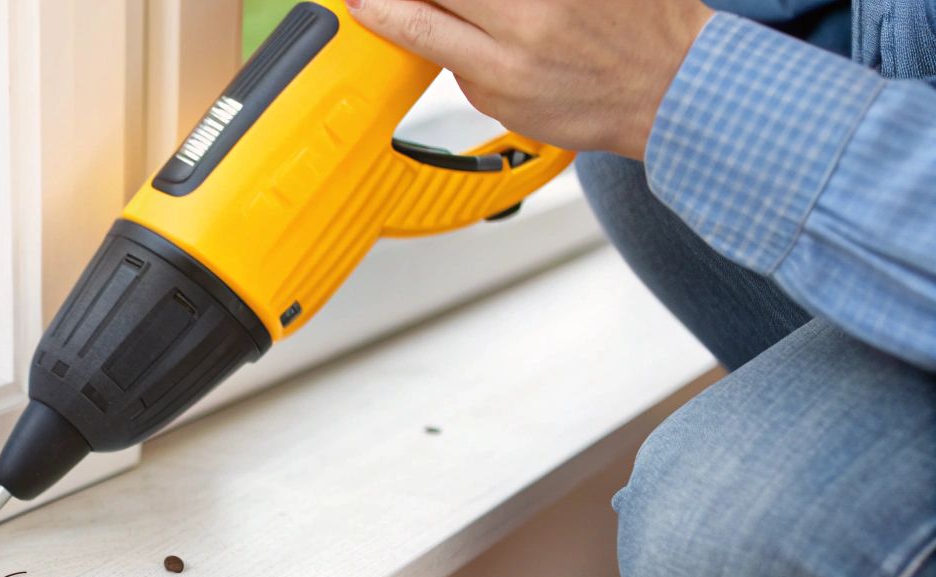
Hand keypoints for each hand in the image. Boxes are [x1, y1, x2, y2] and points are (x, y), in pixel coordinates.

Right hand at [345, 0, 713, 158]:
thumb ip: (463, 63)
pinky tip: (510, 12)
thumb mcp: (511, 105)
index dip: (379, 8)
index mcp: (504, 69)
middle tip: (407, 1)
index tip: (362, 0)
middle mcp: (531, 20)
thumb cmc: (595, 103)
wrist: (675, 84)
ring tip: (474, 15)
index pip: (418, 26)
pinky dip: (511, 2)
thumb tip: (419, 24)